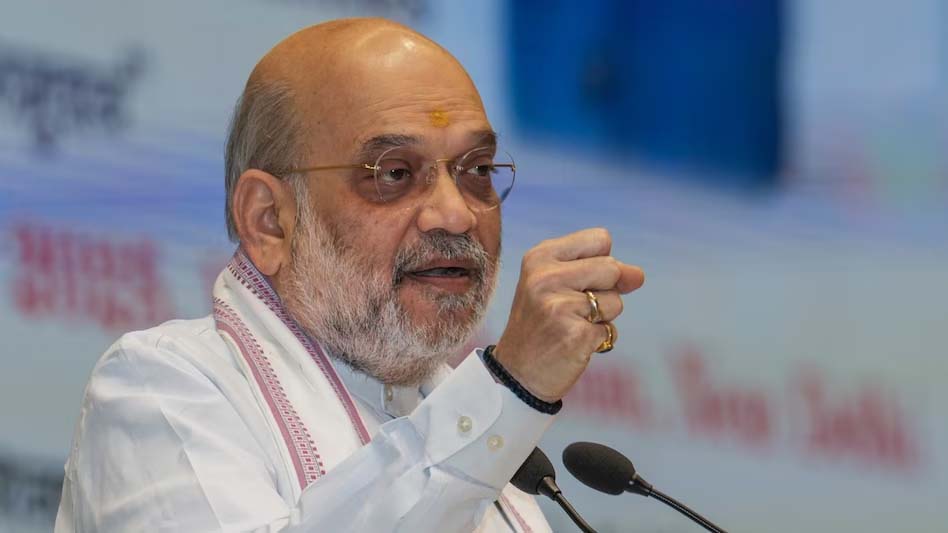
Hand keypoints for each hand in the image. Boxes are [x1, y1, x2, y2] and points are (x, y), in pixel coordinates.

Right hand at [493, 228, 644, 401]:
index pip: (601, 239)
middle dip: (605, 291)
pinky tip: (573, 344)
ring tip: (570, 326)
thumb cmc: (543, 323)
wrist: (517, 372)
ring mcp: (559, 306)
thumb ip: (602, 271)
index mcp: (541, 256)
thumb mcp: (562, 284)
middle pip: (612, 268)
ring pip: (615, 302)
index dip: (601, 263)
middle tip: (573, 309)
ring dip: (602, 319)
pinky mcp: (574, 335)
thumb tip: (638, 275)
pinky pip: (610, 330)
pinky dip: (598, 340)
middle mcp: (546, 277)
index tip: (576, 282)